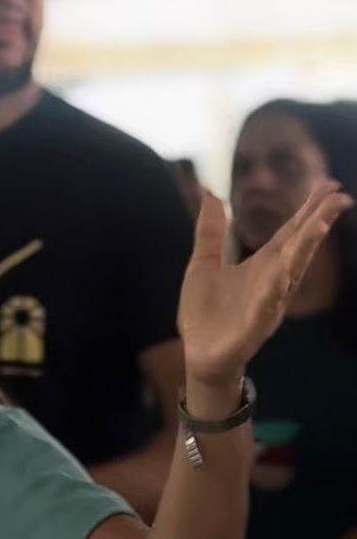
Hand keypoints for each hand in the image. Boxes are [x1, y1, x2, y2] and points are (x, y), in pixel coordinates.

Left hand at [178, 184, 352, 385]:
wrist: (199, 352)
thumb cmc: (205, 311)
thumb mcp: (203, 264)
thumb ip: (210, 232)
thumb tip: (210, 196)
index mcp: (262, 265)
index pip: (290, 233)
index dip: (308, 211)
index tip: (327, 186)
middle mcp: (273, 279)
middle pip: (300, 246)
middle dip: (318, 221)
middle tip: (339, 195)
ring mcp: (268, 299)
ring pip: (292, 269)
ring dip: (307, 246)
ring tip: (322, 221)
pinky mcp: (257, 320)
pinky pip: (270, 300)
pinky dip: (278, 284)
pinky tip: (285, 269)